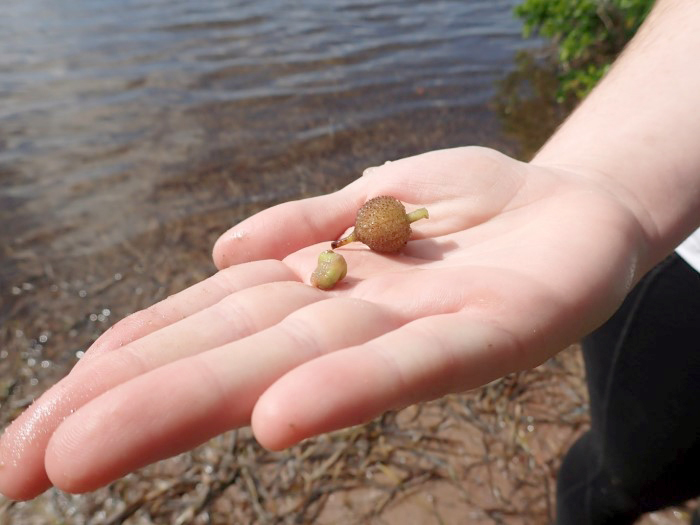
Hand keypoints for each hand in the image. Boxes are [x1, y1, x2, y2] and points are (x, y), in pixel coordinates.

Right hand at [0, 146, 645, 499]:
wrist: (576, 212)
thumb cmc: (470, 210)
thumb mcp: (377, 193)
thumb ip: (306, 221)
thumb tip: (220, 255)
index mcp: (312, 288)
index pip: (197, 328)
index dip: (114, 369)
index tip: (33, 426)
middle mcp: (344, 321)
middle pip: (220, 361)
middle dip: (118, 408)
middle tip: (16, 467)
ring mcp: (410, 331)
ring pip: (289, 369)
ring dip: (193, 407)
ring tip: (90, 453)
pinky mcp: (488, 330)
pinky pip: (406, 365)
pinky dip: (340, 391)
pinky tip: (279, 418)